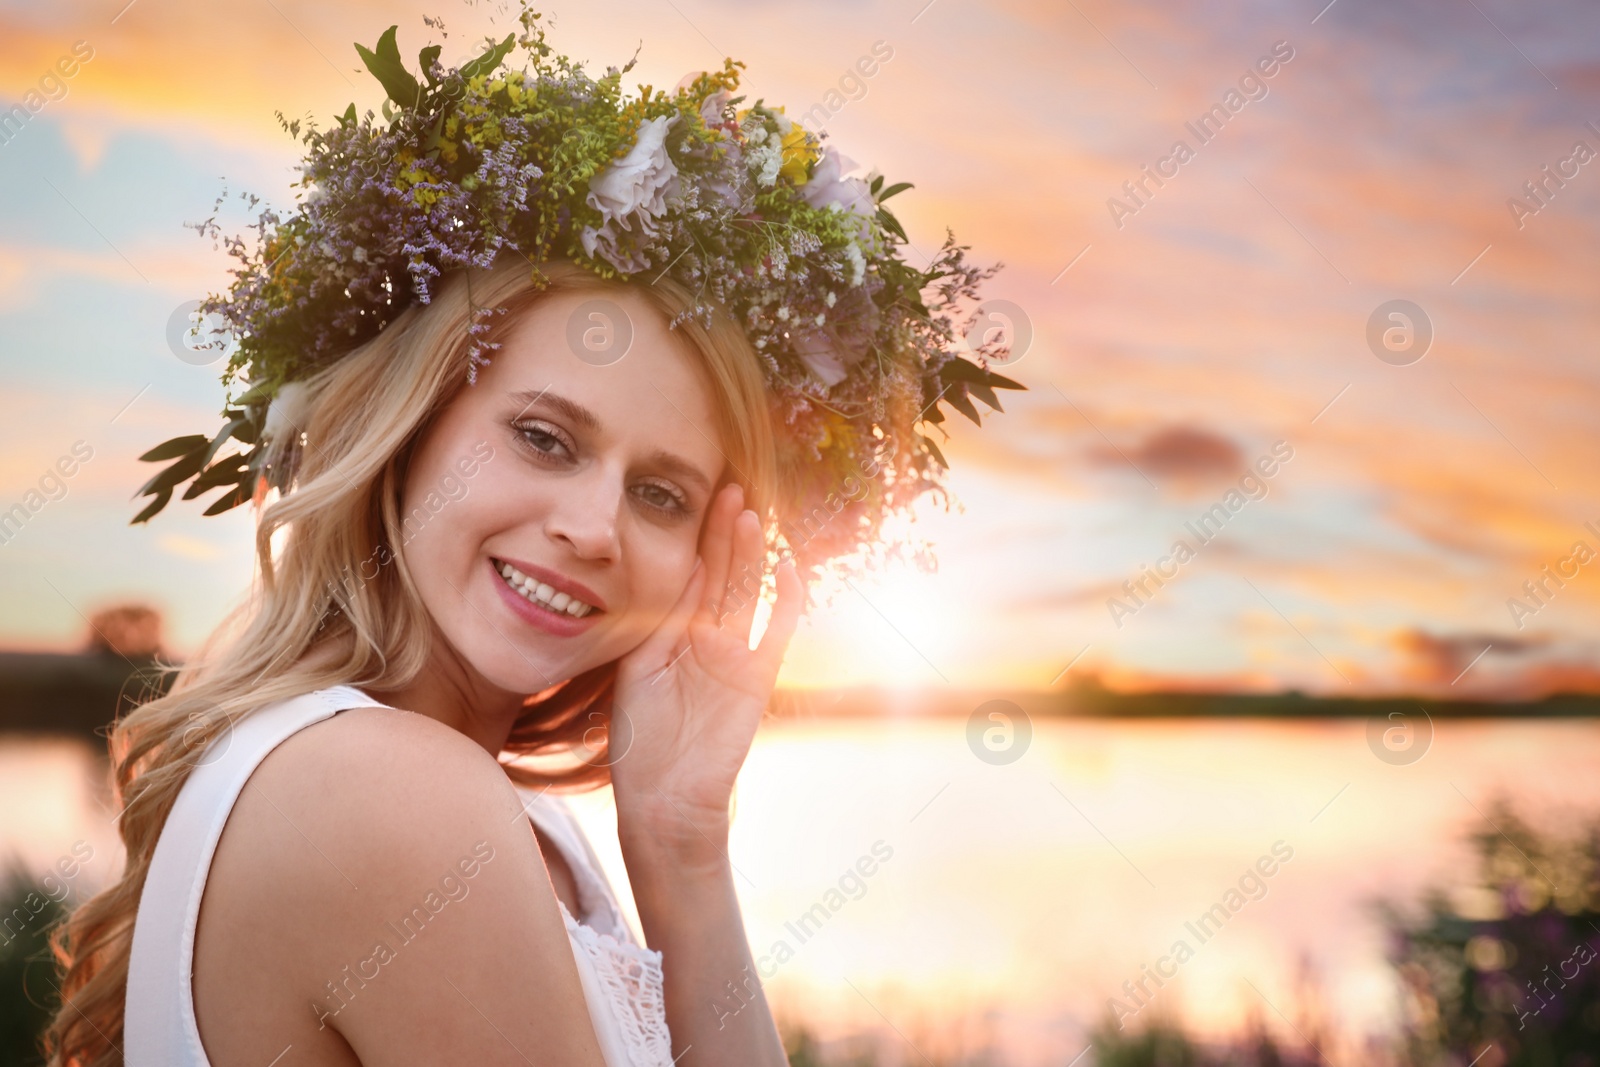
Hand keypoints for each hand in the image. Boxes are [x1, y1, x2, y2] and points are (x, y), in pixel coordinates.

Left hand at [608, 483, 804, 859]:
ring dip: (749, 553)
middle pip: (721, 572)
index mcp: (674, 634)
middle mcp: (708, 639)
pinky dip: (786, 601)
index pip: (689, 573)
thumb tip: (678, 569)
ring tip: (749, 511)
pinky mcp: (757, 679)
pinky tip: (788, 566)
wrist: (664, 799)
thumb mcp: (635, 669)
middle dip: (724, 531)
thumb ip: (656, 621)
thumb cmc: (640, 742)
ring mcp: (735, 656)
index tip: (696, 492)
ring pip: (746, 592)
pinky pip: (776, 632)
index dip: (695, 536)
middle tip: (730, 484)